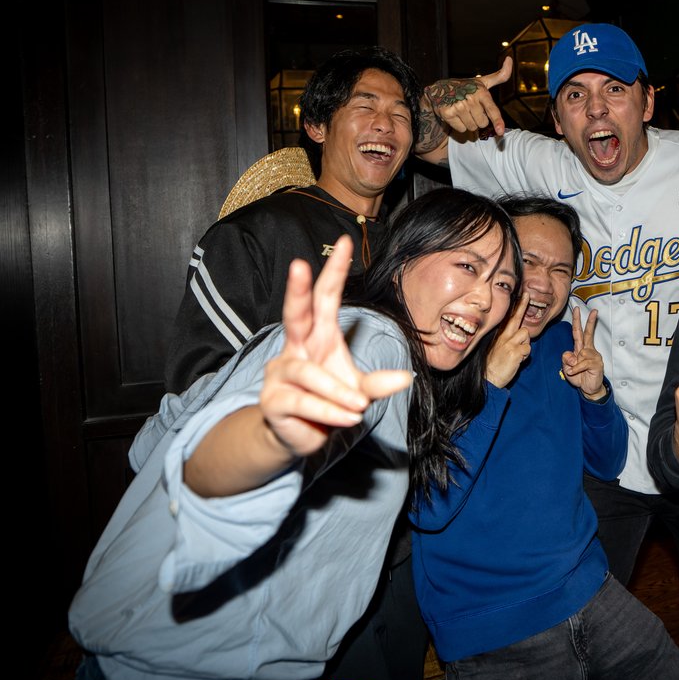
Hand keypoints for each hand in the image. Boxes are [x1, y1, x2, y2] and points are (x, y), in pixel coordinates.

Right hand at [260, 235, 411, 457]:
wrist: (301, 438)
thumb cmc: (330, 404)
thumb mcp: (358, 391)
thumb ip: (378, 384)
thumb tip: (406, 378)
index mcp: (317, 337)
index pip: (324, 298)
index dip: (334, 272)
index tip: (346, 241)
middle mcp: (295, 349)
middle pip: (294, 314)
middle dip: (296, 290)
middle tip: (298, 263)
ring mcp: (280, 373)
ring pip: (310, 374)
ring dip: (338, 392)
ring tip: (359, 407)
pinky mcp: (272, 400)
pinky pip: (304, 402)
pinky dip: (330, 411)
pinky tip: (347, 418)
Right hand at [425, 56, 512, 136]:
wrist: (440, 89)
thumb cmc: (466, 87)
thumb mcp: (483, 81)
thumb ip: (499, 76)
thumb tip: (510, 59)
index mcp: (481, 92)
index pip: (491, 109)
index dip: (497, 121)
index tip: (500, 132)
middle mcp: (470, 99)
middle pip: (483, 123)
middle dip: (479, 119)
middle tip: (471, 109)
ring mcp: (458, 106)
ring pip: (472, 127)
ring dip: (469, 123)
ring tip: (463, 111)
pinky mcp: (448, 113)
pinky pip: (461, 129)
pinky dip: (459, 125)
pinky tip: (456, 115)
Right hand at [484, 292, 530, 387]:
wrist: (489, 378)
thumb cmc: (495, 365)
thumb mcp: (499, 349)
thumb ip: (509, 340)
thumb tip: (522, 334)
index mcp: (501, 336)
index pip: (510, 319)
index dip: (518, 306)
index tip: (524, 295)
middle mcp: (504, 337)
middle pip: (517, 320)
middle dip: (523, 306)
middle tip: (528, 295)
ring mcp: (509, 343)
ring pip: (525, 334)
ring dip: (525, 344)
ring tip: (518, 354)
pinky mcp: (514, 352)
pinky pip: (528, 349)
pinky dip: (525, 355)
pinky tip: (517, 360)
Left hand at [561, 308, 605, 399]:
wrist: (588, 389)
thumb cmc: (578, 376)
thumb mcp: (566, 368)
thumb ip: (566, 359)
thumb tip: (572, 354)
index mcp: (580, 348)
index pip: (578, 332)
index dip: (577, 321)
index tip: (577, 309)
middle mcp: (588, 350)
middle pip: (588, 333)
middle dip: (590, 321)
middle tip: (594, 310)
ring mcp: (594, 356)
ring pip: (580, 354)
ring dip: (573, 364)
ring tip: (573, 372)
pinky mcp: (597, 364)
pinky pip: (582, 363)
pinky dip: (576, 369)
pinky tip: (574, 373)